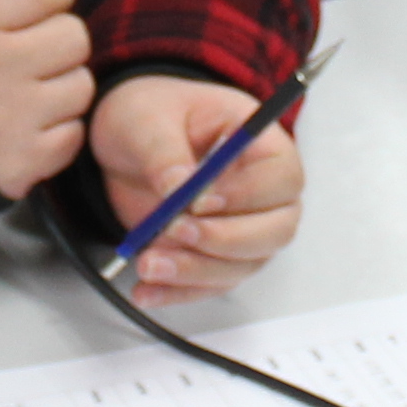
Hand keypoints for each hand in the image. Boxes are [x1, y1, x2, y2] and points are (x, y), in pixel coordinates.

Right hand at [0, 0, 90, 200]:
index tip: (36, 6)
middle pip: (74, 35)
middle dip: (55, 42)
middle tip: (26, 55)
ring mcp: (7, 121)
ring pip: (81, 85)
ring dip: (59, 88)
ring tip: (22, 95)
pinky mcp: (23, 163)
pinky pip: (73, 133)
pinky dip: (54, 132)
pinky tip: (20, 128)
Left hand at [90, 74, 304, 307]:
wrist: (125, 142)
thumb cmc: (150, 114)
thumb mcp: (147, 120)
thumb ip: (164, 152)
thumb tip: (178, 187)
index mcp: (260, 143)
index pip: (281, 179)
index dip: (245, 196)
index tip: (197, 202)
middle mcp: (264, 192)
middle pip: (275, 231)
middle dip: (224, 241)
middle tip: (173, 232)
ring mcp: (244, 228)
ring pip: (242, 265)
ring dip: (196, 271)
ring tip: (147, 263)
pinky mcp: (216, 255)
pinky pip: (209, 283)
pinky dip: (178, 292)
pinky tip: (146, 290)